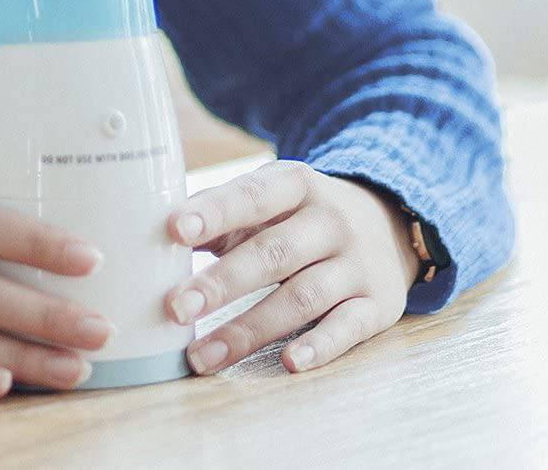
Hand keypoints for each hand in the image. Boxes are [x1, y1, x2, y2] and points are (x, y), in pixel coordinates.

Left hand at [161, 160, 420, 375]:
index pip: (252, 196)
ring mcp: (356, 264)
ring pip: (301, 298)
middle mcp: (330, 221)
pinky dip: (321, 347)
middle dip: (221, 283)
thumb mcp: (269, 198)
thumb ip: (220, 211)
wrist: (390, 219)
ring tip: (202, 356)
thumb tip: (157, 232)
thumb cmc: (301, 213)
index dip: (214, 212)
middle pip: (272, 254)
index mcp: (296, 184)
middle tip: (175, 308)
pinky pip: (349, 328)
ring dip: (249, 329)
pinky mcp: (378, 305)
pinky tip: (289, 363)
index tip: (174, 230)